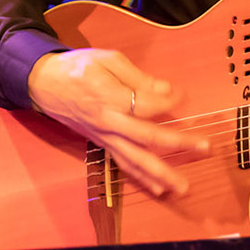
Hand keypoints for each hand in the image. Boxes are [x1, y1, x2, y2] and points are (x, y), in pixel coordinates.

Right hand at [26, 48, 208, 197]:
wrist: (44, 83)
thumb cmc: (76, 68)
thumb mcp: (107, 60)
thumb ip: (138, 77)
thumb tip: (166, 89)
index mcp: (109, 97)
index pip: (147, 104)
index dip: (169, 101)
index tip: (183, 95)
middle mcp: (108, 122)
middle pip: (147, 138)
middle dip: (178, 143)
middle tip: (205, 147)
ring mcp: (104, 137)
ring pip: (135, 160)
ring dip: (161, 174)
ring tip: (182, 186)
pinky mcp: (102, 144)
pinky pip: (123, 164)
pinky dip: (141, 179)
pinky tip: (158, 189)